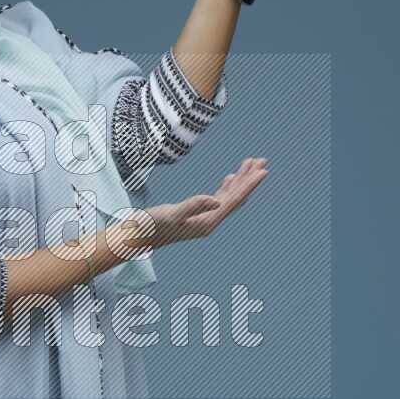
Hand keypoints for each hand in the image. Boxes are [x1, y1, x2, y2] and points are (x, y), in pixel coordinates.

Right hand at [114, 157, 268, 253]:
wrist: (136, 237)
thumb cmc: (150, 226)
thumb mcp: (170, 214)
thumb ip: (192, 206)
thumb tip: (216, 201)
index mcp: (207, 222)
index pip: (233, 200)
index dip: (249, 185)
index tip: (263, 170)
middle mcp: (209, 222)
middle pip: (235, 198)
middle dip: (249, 179)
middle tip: (263, 160)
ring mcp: (204, 219)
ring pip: (228, 197)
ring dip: (240, 180)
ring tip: (252, 163)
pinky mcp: (196, 215)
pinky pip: (218, 199)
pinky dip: (227, 186)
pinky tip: (231, 177)